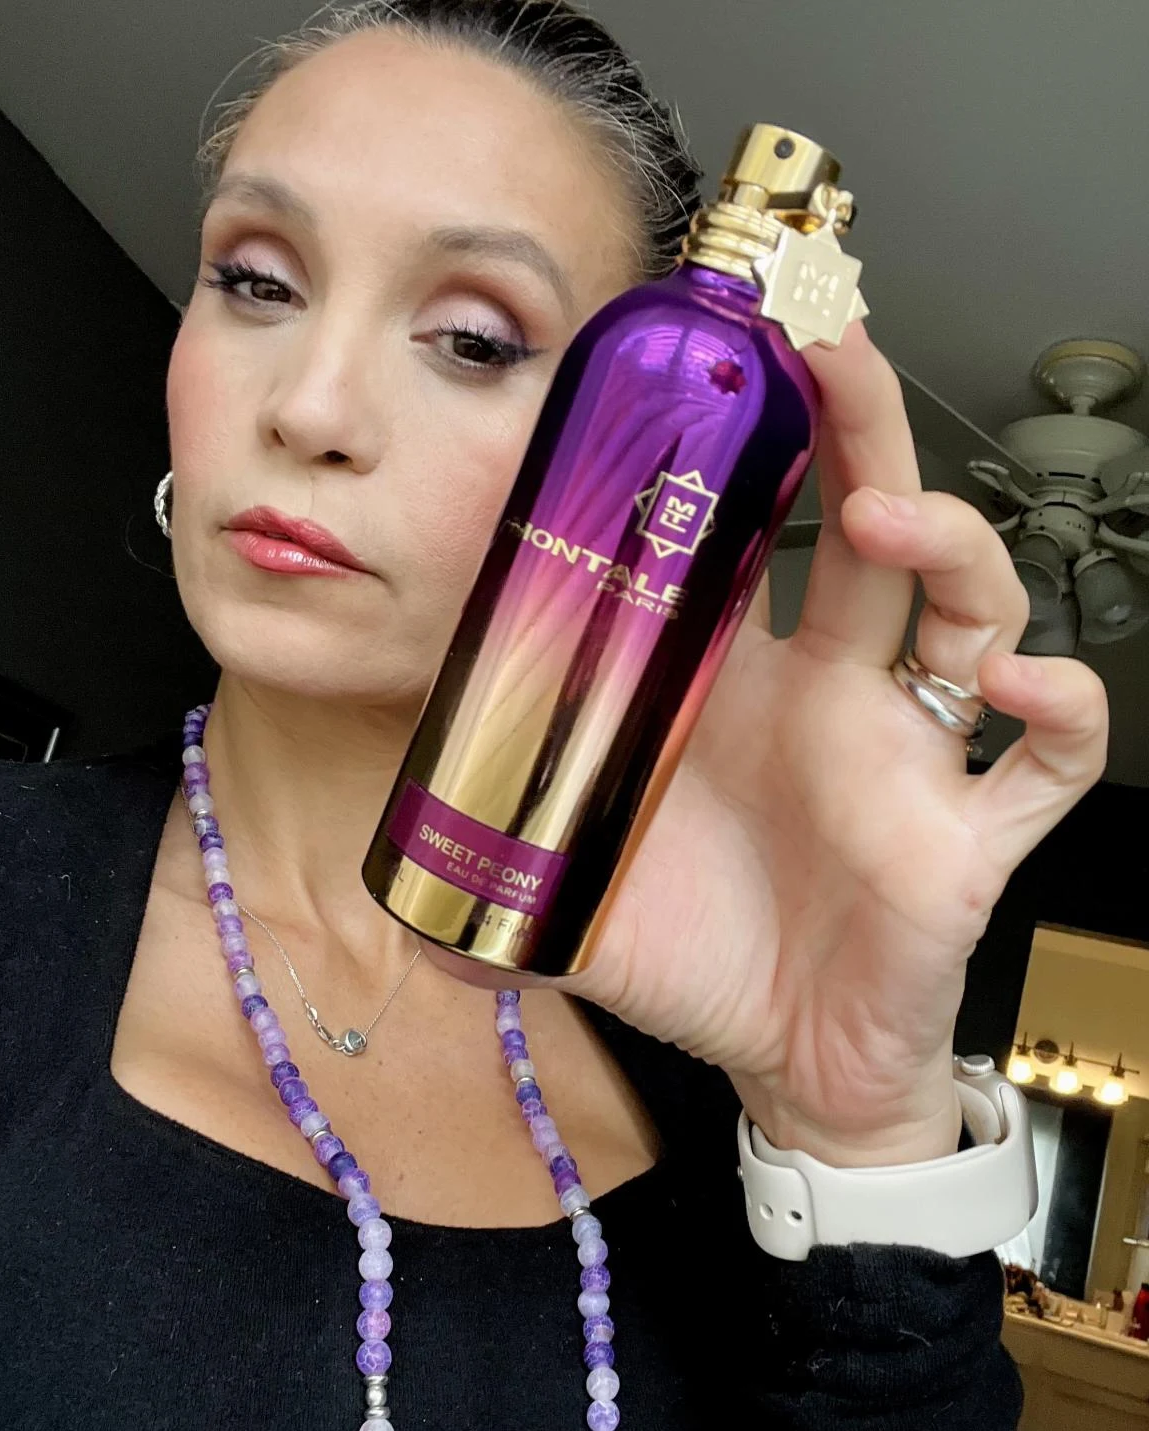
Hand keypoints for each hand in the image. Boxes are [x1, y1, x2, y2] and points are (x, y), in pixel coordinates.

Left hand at [566, 322, 1108, 1166]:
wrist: (788, 1061)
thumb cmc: (697, 955)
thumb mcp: (573, 896)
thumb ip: (486, 873)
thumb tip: (396, 872)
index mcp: (736, 685)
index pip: (755, 534)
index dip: (744, 448)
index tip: (710, 371)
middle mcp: (833, 695)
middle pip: (873, 525)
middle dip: (861, 426)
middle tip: (826, 343)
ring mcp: (907, 754)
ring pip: (966, 607)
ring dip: (945, 542)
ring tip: (886, 515)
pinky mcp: (965, 833)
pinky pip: (1049, 758)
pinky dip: (1061, 709)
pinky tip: (1021, 681)